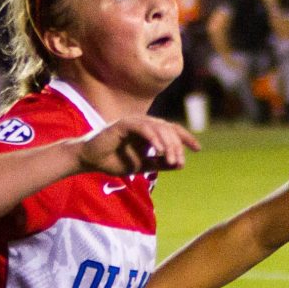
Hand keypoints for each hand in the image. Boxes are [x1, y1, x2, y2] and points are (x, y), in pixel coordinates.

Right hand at [77, 116, 199, 178]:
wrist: (90, 160)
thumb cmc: (114, 161)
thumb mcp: (142, 166)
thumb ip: (159, 163)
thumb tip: (180, 164)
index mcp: (149, 131)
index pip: (172, 130)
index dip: (186, 137)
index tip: (198, 149)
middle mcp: (143, 123)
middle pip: (168, 129)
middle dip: (177, 146)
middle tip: (179, 161)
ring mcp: (133, 122)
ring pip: (158, 127)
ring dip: (167, 143)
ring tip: (171, 158)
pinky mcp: (123, 124)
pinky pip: (143, 128)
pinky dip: (153, 137)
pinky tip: (159, 149)